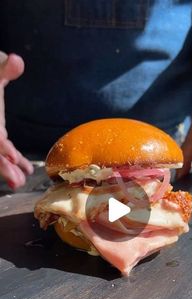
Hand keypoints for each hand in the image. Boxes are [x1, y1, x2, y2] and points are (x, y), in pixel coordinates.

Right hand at [0, 52, 32, 188]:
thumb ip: (4, 68)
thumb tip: (17, 61)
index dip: (2, 152)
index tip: (13, 162)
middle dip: (4, 168)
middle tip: (18, 182)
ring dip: (9, 168)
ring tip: (22, 181)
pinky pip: (3, 150)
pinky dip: (14, 160)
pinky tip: (26, 169)